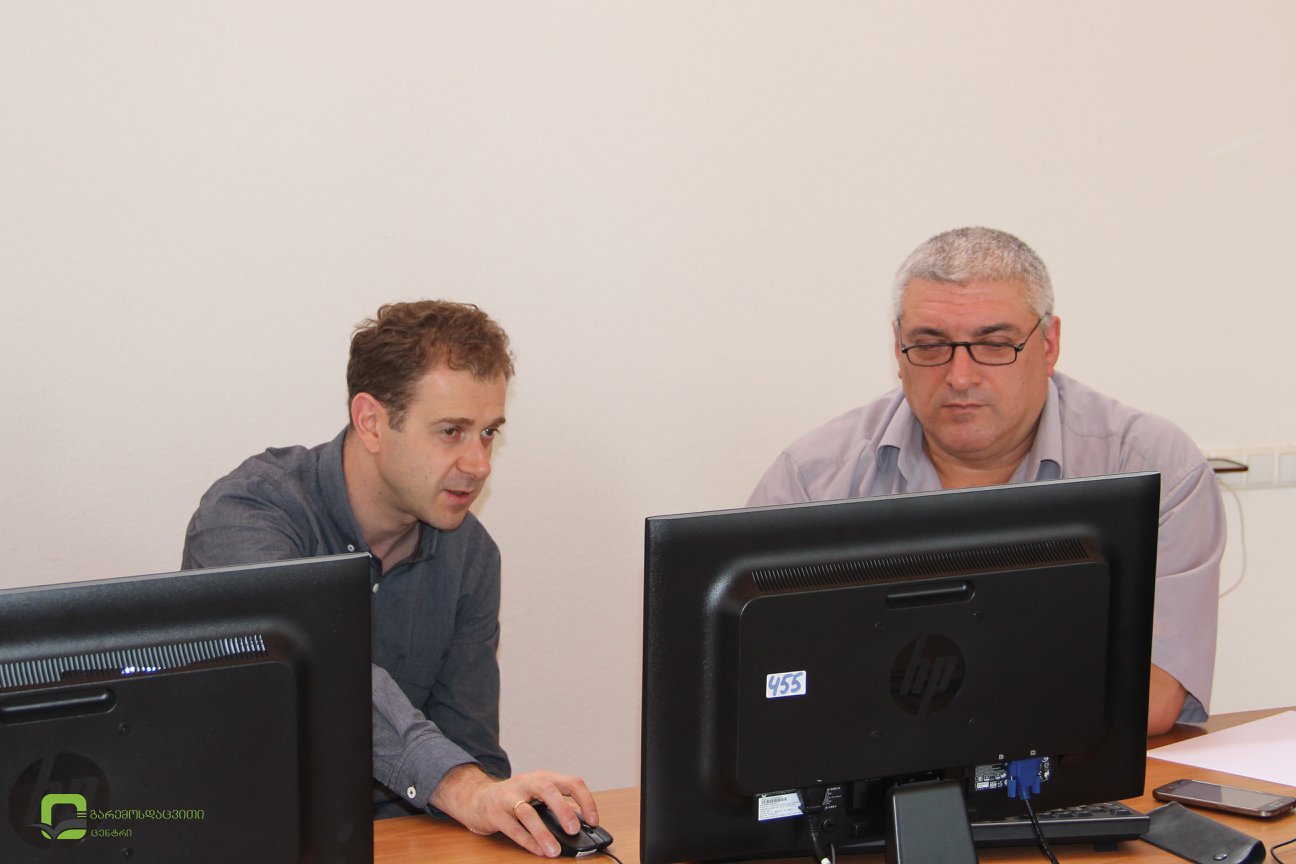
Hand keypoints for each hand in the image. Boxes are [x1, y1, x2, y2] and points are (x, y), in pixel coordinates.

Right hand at [430, 764, 598, 857]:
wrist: (476, 798)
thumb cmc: (513, 798)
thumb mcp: (537, 795)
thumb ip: (558, 806)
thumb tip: (583, 822)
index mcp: (543, 777)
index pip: (571, 782)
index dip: (585, 801)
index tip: (593, 821)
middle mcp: (526, 782)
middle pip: (548, 790)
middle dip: (563, 810)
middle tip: (574, 830)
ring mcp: (508, 796)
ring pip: (527, 812)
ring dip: (543, 832)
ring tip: (554, 850)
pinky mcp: (494, 812)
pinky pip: (512, 827)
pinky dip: (527, 840)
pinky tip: (538, 850)